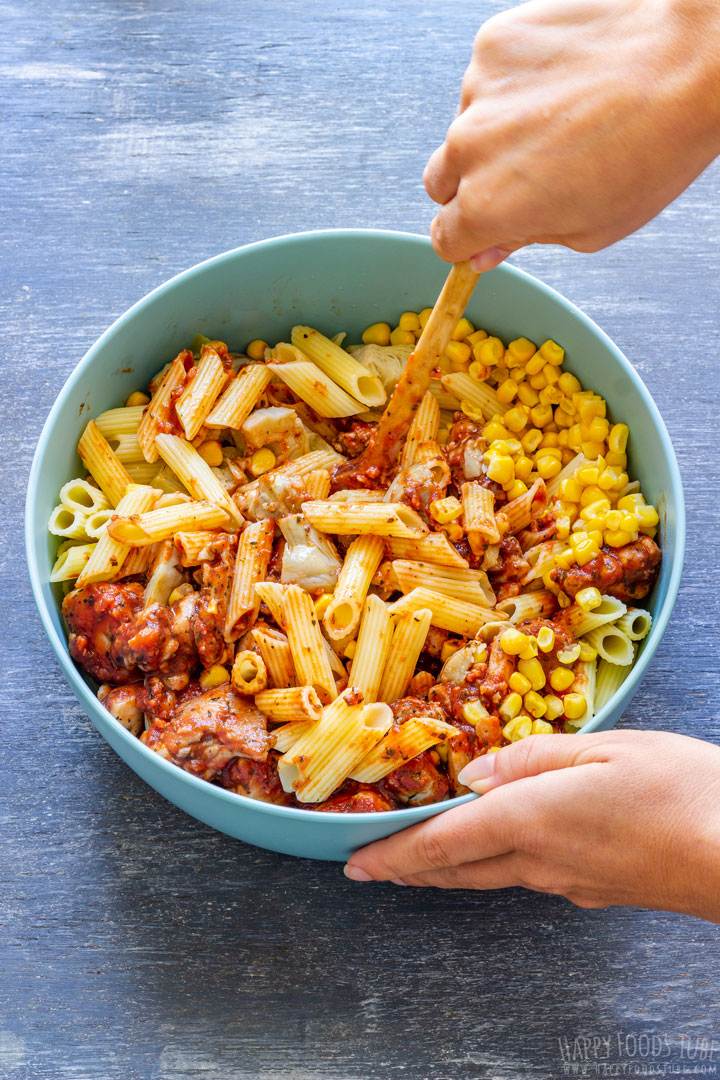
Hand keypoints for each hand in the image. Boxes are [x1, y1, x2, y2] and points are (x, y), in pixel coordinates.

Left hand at [344, 731, 719, 922]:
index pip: (442, 843)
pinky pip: (525, 877)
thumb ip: (531, 758)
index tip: (355, 864)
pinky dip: (490, 865)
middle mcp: (540, 861)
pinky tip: (496, 852)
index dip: (393, 854)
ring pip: (487, 876)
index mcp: (531, 819)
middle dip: (407, 868)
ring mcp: (567, 882)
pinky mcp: (594, 889)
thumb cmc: (681, 791)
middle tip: (369, 867)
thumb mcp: (603, 747)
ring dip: (445, 867)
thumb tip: (474, 774)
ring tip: (416, 861)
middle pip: (456, 869)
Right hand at [424, 0, 719, 269]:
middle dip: (472, 187)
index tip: (486, 233)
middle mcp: (469, 149)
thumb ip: (525, 240)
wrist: (685, 63)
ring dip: (496, 130)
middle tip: (526, 176)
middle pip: (441, 183)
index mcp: (487, 207)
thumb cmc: (651, 153)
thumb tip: (487, 250)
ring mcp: (478, 91)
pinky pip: (488, 78)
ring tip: (559, 120)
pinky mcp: (494, 43)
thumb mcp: (590, 229)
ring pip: (467, 126)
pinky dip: (514, 85)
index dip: (467, 240)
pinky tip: (561, 83)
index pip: (444, 239)